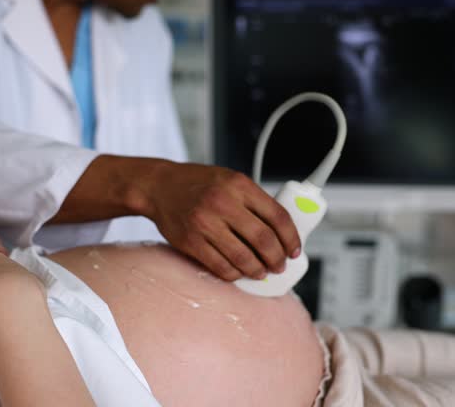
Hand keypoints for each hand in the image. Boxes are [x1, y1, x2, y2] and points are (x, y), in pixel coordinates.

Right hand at [143, 162, 300, 280]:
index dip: (291, 237)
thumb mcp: (230, 180)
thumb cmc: (199, 184)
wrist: (159, 187)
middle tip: (280, 265)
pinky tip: (239, 272)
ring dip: (258, 270)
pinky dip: (235, 274)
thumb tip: (282, 232)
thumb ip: (253, 201)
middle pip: (263, 240)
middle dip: (277, 258)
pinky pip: (221, 267)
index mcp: (239, 185)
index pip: (277, 216)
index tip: (295, 249)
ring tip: (262, 271)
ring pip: (243, 258)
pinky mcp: (191, 242)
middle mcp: (223, 203)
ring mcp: (205, 224)